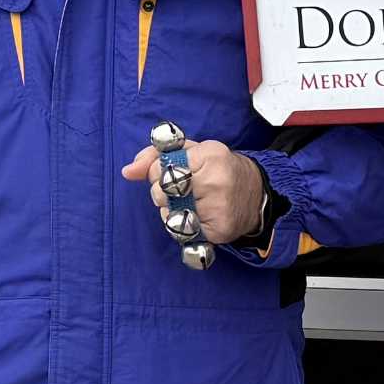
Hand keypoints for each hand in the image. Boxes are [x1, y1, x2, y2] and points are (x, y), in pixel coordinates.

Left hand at [121, 139, 264, 245]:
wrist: (256, 195)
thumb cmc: (219, 169)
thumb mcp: (192, 151)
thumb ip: (155, 156)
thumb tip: (128, 171)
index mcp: (209, 155)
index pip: (160, 169)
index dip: (157, 173)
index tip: (173, 172)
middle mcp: (216, 181)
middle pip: (161, 193)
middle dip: (163, 193)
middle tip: (182, 190)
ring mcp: (219, 208)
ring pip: (169, 214)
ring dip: (171, 211)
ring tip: (191, 203)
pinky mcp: (219, 230)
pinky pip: (182, 232)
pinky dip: (182, 226)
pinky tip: (197, 217)